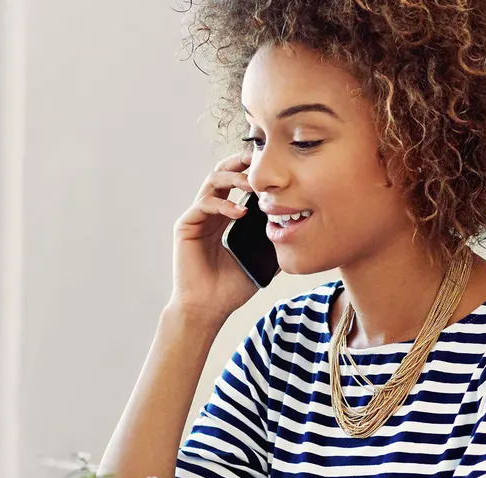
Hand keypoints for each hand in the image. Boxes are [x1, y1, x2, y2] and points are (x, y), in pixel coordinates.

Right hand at [170, 151, 262, 326]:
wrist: (208, 308)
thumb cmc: (231, 288)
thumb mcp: (261, 260)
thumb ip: (274, 242)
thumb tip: (298, 228)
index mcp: (226, 217)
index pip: (237, 182)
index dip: (252, 170)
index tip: (273, 166)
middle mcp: (210, 213)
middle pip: (223, 172)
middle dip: (241, 162)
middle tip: (260, 160)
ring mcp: (197, 218)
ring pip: (212, 181)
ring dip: (233, 177)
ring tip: (253, 184)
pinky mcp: (186, 226)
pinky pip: (204, 204)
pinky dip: (223, 204)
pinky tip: (240, 213)